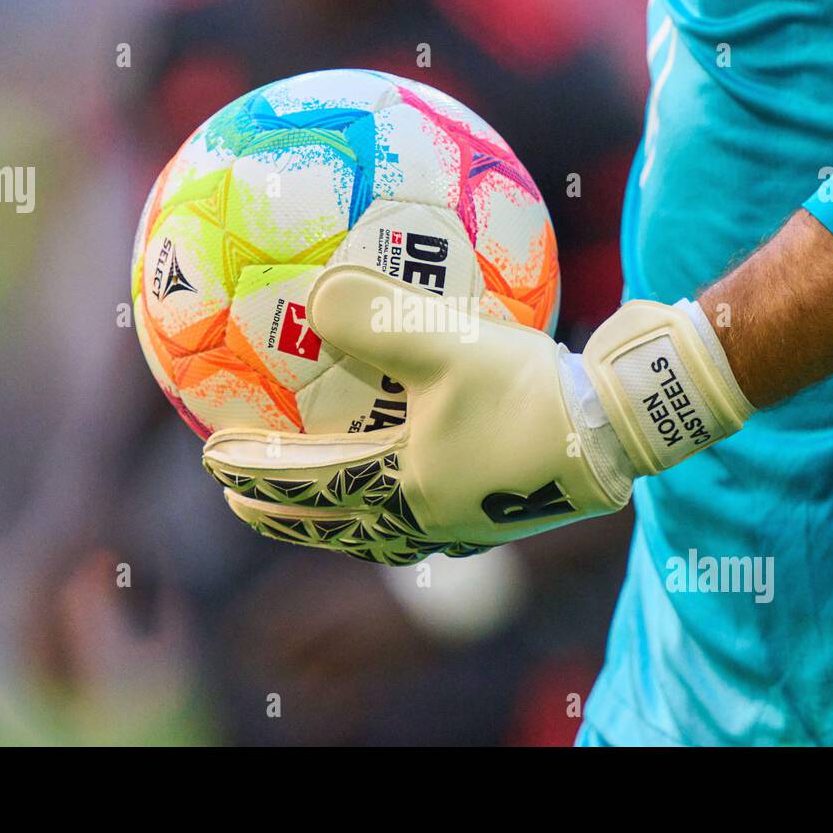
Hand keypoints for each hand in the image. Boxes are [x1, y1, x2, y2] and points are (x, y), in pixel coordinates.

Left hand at [203, 265, 753, 564]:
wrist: (619, 430)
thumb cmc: (530, 391)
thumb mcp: (445, 344)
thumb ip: (373, 319)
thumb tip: (315, 300)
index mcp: (401, 490)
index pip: (306, 487)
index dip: (256, 473)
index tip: (213, 460)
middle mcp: (427, 519)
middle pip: (335, 527)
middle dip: (285, 515)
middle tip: (244, 501)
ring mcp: (466, 524)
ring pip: (380, 532)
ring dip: (337, 520)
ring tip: (320, 502)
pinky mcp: (501, 512)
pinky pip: (426, 515)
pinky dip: (395, 502)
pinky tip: (411, 471)